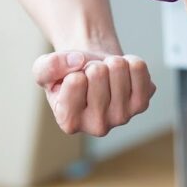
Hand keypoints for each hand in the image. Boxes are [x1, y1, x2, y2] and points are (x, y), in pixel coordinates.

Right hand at [32, 48, 155, 135]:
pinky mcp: (141, 103)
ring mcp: (122, 116)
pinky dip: (129, 60)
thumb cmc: (68, 73)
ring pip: (118, 67)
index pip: (75, 81)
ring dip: (110, 62)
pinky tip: (122, 73)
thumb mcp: (44, 68)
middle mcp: (97, 126)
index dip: (72, 68)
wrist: (92, 71)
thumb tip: (78, 61)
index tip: (73, 77)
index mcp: (69, 122)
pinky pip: (138, 67)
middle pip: (98, 72)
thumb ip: (49, 66)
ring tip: (105, 74)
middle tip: (91, 75)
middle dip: (93, 64)